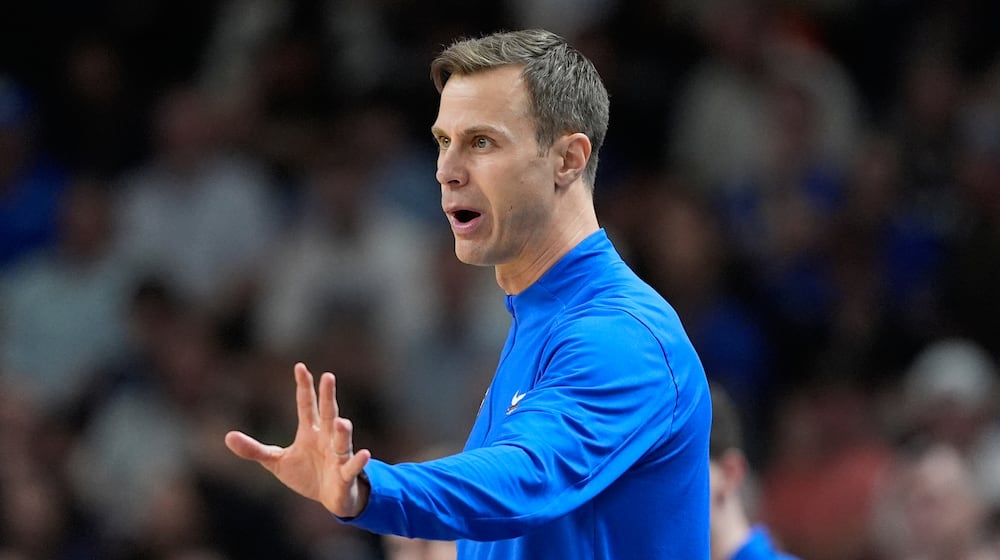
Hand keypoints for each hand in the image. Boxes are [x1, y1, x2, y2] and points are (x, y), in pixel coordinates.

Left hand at [225, 362, 371, 516]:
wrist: (330, 498)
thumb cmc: (306, 474)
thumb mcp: (276, 462)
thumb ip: (254, 449)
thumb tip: (227, 436)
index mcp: (310, 432)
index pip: (306, 405)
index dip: (304, 387)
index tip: (300, 367)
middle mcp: (327, 438)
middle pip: (327, 414)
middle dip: (328, 397)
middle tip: (328, 377)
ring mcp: (338, 455)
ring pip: (341, 440)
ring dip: (343, 432)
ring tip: (343, 422)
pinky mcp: (345, 474)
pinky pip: (352, 466)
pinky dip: (358, 461)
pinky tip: (364, 453)